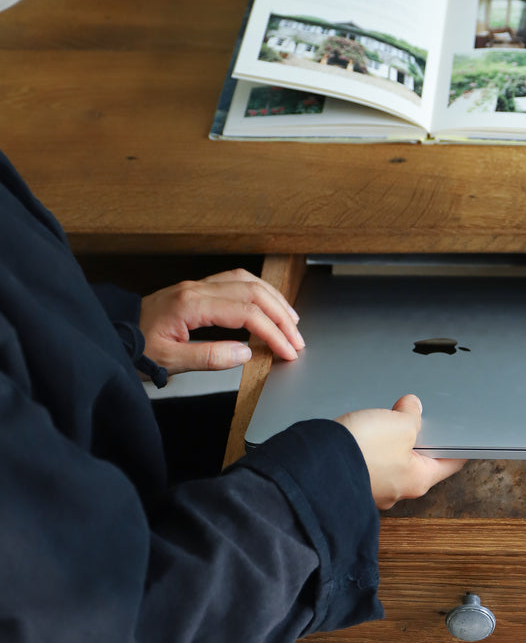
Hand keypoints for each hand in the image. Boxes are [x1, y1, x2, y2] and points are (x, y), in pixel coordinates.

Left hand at [139, 268, 303, 374]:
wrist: (111, 332)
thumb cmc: (135, 347)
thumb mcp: (169, 361)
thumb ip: (209, 357)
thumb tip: (246, 353)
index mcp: (191, 304)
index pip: (246, 313)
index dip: (273, 332)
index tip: (288, 351)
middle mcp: (197, 289)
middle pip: (253, 292)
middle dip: (281, 315)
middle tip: (297, 339)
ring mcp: (197, 285)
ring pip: (247, 281)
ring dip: (273, 300)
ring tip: (291, 321)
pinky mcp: (196, 289)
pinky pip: (235, 281)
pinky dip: (257, 292)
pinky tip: (266, 305)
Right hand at [336, 394, 464, 508]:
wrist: (314, 466)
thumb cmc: (362, 451)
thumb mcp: (400, 424)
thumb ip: (412, 414)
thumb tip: (412, 407)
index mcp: (419, 480)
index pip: (449, 462)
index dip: (457, 444)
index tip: (461, 435)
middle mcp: (398, 491)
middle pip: (418, 460)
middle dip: (416, 437)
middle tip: (411, 417)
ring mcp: (374, 489)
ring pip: (391, 461)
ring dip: (390, 441)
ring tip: (381, 422)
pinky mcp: (353, 482)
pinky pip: (369, 462)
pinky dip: (369, 447)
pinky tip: (362, 433)